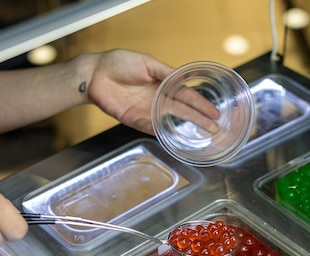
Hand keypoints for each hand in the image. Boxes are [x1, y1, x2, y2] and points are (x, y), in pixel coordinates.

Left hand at [84, 49, 219, 134]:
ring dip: (186, 129)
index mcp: (163, 84)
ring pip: (171, 121)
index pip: (187, 95)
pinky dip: (163, 133)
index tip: (214, 112)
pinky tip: (176, 138)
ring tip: (202, 135)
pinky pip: (151, 128)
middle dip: (199, 119)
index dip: (201, 104)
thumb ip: (166, 73)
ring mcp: (147, 111)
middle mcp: (158, 99)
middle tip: (215, 128)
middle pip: (183, 111)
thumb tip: (184, 78)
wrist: (95, 74)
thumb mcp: (147, 63)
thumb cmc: (119, 63)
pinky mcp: (134, 120)